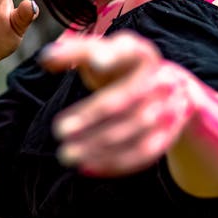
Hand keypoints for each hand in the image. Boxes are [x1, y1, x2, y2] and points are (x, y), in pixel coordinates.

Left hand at [40, 30, 199, 176]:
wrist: (172, 88)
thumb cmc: (124, 67)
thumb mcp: (104, 52)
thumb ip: (75, 52)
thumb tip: (45, 58)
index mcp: (141, 52)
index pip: (128, 50)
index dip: (112, 55)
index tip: (94, 61)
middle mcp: (159, 78)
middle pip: (127, 98)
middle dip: (92, 115)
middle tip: (59, 130)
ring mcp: (168, 107)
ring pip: (134, 129)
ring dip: (99, 145)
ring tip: (66, 154)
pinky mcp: (169, 133)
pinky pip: (144, 153)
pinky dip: (115, 162)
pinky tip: (87, 167)